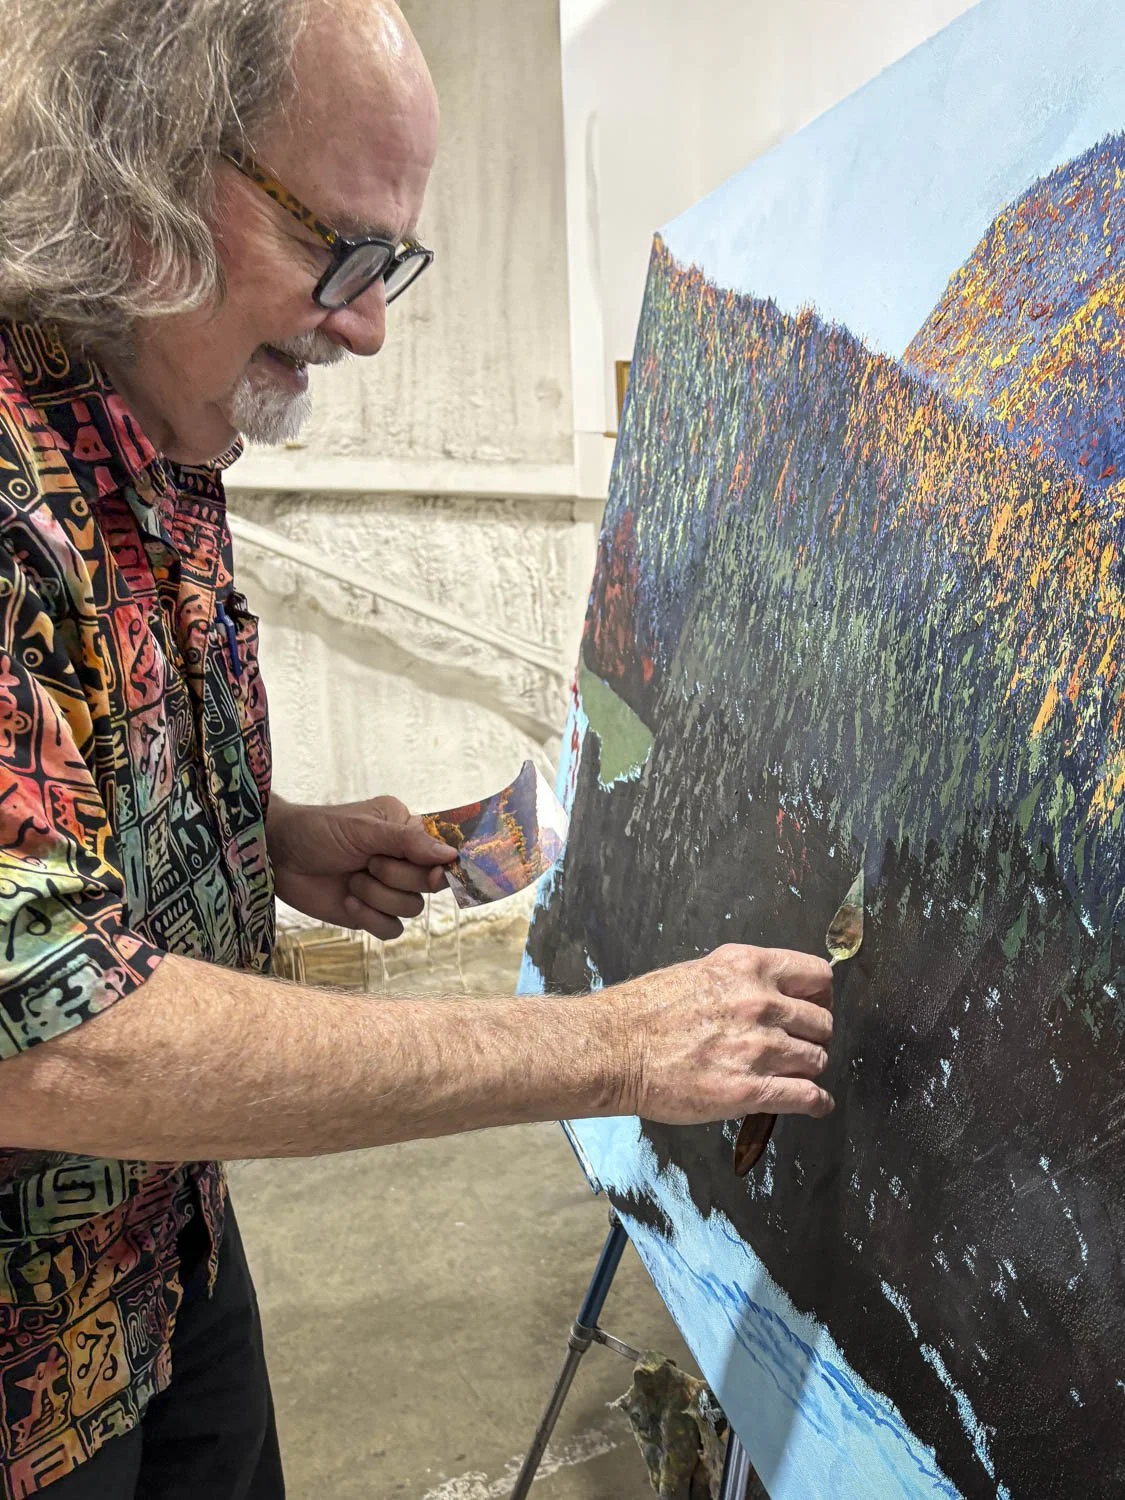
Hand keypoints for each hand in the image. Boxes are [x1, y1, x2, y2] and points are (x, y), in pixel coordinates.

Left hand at [267, 794, 457, 939]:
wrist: (277, 857)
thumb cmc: (317, 831)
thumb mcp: (363, 829)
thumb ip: (407, 842)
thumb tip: (451, 855)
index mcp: (406, 831)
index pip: (442, 853)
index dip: (441, 866)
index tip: (434, 873)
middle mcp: (402, 860)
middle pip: (430, 885)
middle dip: (398, 877)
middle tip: (368, 863)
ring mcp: (386, 889)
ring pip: (412, 909)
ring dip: (379, 897)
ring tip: (352, 879)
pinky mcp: (370, 914)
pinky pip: (392, 930)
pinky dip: (371, 918)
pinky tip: (348, 902)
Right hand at [605, 944, 834, 1124]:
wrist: (615, 1048)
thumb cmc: (646, 1010)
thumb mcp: (699, 971)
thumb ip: (741, 979)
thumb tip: (770, 992)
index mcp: (748, 968)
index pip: (818, 976)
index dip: (819, 995)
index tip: (813, 1006)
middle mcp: (760, 1003)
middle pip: (822, 1021)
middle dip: (813, 1035)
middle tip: (798, 1044)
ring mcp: (758, 1048)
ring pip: (817, 1059)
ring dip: (808, 1067)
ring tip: (794, 1073)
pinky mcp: (750, 1089)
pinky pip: (806, 1096)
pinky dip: (816, 1102)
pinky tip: (814, 1103)